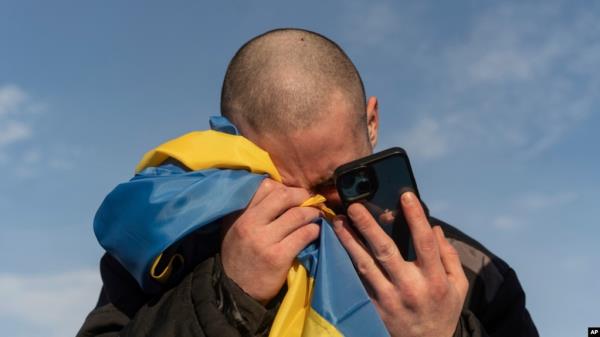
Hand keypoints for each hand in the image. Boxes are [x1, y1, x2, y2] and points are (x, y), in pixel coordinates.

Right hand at [220, 178, 320, 303]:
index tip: (294, 195)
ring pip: (298, 215)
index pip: (266, 186)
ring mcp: (264, 240)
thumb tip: (279, 190)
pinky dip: (314, 231)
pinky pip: (304, 235)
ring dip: (312, 213)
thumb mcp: (235, 227)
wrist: (236, 290)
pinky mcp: (278, 257)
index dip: (285, 187)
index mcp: (239, 213)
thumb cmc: (239, 256)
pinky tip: (314, 232)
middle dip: (302, 196)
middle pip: (284, 195)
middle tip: (310, 201)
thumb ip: (251, 208)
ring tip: (316, 215)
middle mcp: (250, 223)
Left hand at [332, 192, 467, 336]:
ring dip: (349, 241)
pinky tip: (335, 246)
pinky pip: (356, 281)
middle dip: (368, 226)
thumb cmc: (442, 311)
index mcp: (434, 280)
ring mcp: (388, 299)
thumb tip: (436, 228)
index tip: (406, 195)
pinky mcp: (372, 308)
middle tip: (355, 206)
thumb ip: (449, 256)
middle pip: (386, 251)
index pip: (424, 242)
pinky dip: (344, 262)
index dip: (416, 217)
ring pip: (364, 265)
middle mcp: (409, 288)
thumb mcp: (458, 286)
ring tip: (338, 221)